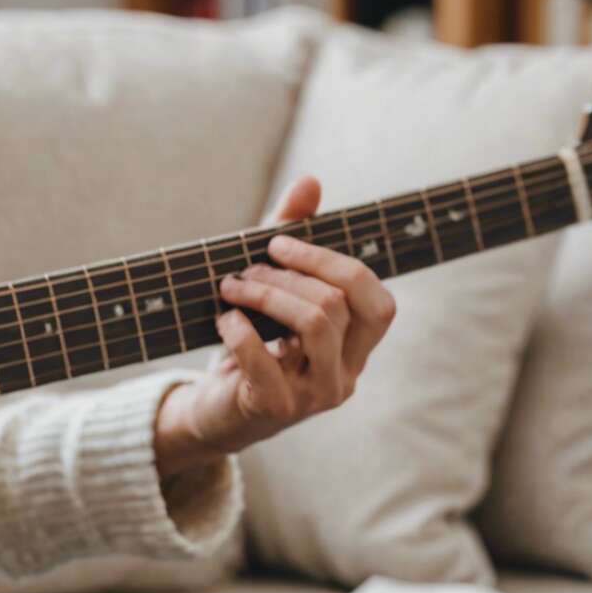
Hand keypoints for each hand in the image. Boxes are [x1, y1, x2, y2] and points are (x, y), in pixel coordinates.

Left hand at [153, 176, 396, 475]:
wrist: (213, 412)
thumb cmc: (249, 349)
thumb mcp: (271, 292)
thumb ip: (291, 242)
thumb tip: (310, 180)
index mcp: (356, 347)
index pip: (378, 301)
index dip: (331, 262)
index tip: (279, 243)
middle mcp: (347, 373)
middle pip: (342, 303)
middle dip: (289, 274)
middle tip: (246, 269)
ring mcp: (316, 395)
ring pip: (316, 323)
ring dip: (265, 293)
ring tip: (230, 288)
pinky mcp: (277, 409)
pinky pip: (265, 360)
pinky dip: (238, 331)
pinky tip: (223, 321)